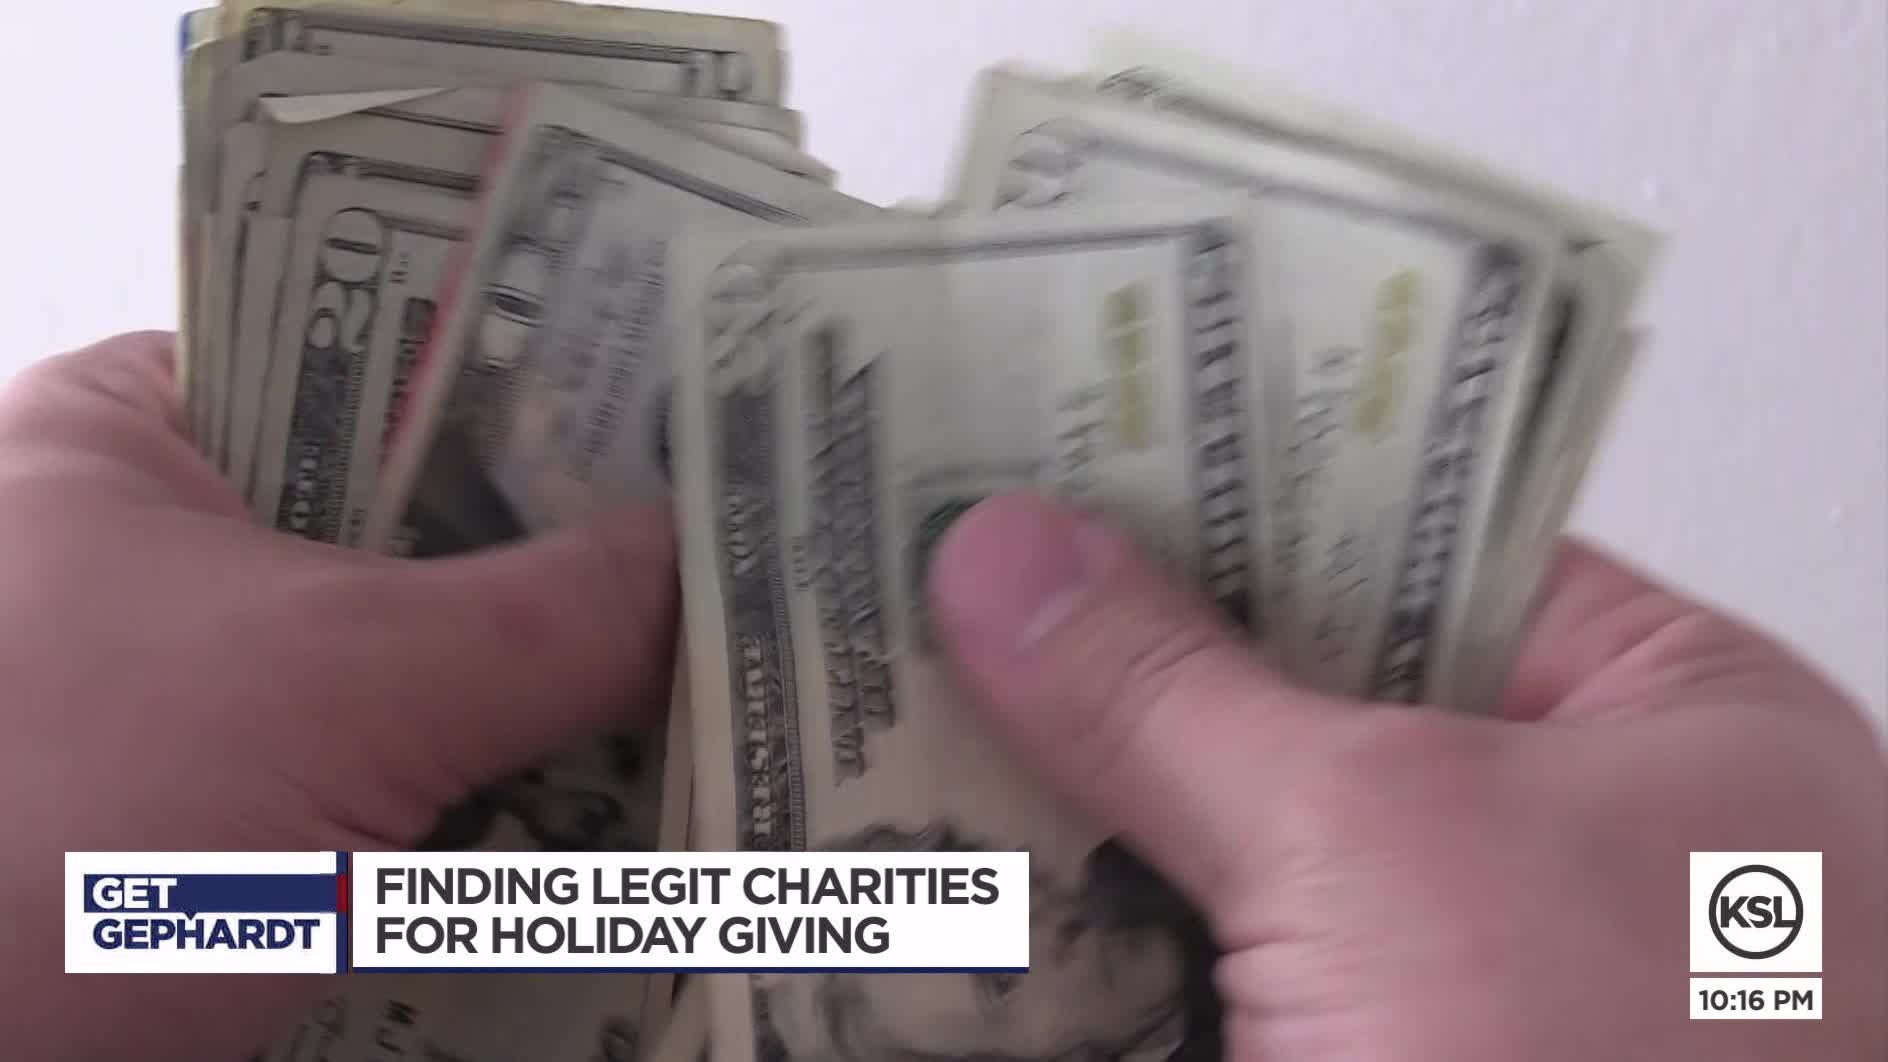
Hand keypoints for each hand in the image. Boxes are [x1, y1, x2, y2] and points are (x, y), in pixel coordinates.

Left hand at [0, 333, 677, 1060]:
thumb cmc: (54, 832)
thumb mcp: (331, 686)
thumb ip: (553, 613)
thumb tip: (734, 560)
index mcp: (136, 435)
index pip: (386, 355)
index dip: (551, 382)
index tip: (708, 418)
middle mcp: (169, 556)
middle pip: (429, 530)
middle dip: (583, 572)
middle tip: (754, 566)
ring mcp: (204, 710)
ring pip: (428, 679)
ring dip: (562, 710)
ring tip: (742, 690)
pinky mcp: (235, 840)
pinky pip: (409, 795)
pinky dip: (510, 815)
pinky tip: (645, 817)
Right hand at [929, 492, 1885, 1061]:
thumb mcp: (1383, 845)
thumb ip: (1179, 695)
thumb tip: (1006, 557)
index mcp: (1661, 714)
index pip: (1419, 530)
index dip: (1235, 479)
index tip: (1062, 438)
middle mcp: (1566, 833)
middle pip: (1306, 689)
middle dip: (1127, 651)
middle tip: (946, 562)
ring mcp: (1458, 967)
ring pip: (1237, 841)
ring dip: (1087, 802)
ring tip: (904, 691)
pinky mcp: (1361, 1057)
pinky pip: (1206, 961)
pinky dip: (1097, 930)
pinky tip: (960, 869)